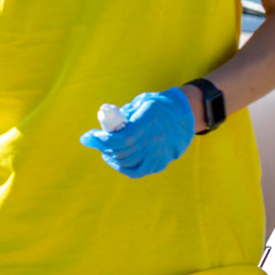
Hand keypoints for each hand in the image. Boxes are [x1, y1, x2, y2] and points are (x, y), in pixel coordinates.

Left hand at [79, 87, 194, 178]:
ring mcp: (158, 155)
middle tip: (95, 139)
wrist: (186, 115)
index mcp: (148, 124)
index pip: (120, 140)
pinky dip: (123, 167)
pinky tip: (114, 159)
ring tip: (105, 149)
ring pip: (126, 163)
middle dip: (103, 146)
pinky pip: (137, 171)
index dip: (100, 140)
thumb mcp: (141, 102)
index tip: (88, 136)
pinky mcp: (160, 163)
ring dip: (111, 156)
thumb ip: (123, 114)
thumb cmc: (159, 106)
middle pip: (120, 152)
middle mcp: (154, 142)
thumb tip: (104, 127)